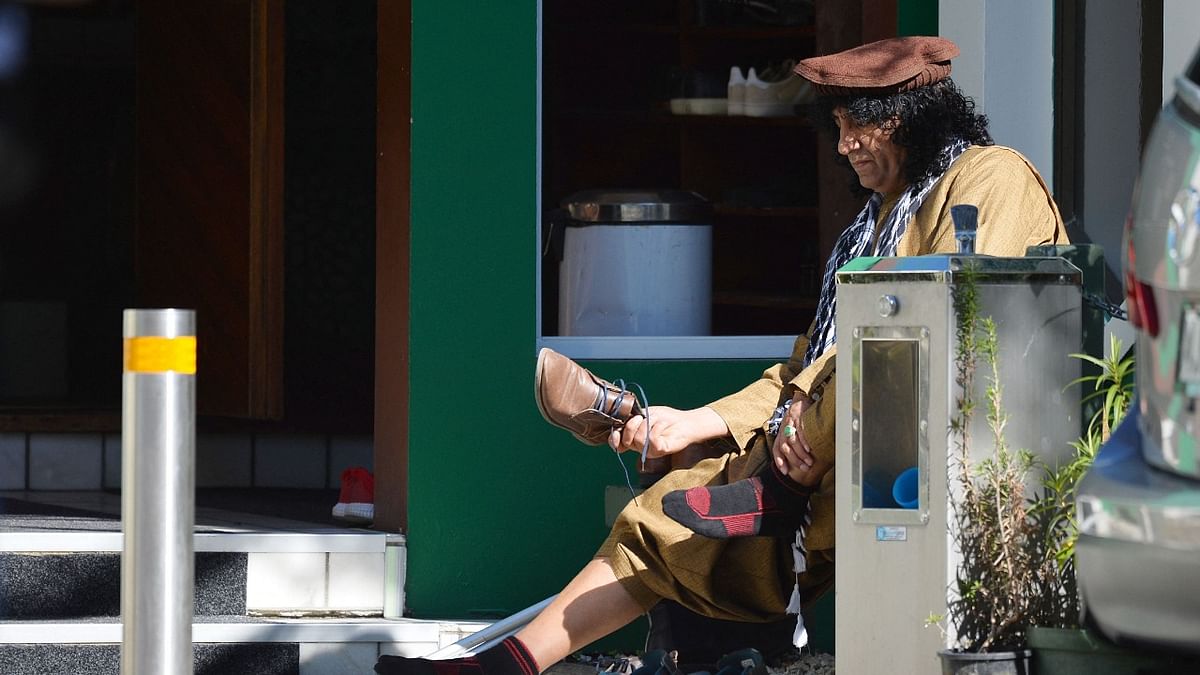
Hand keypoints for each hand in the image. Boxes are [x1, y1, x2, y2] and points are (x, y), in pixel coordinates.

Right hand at [609, 405, 728, 458]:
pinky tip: (663, 425)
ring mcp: (650, 451)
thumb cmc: (666, 418)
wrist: (685, 421)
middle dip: (632, 424)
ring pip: (638, 438)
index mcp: (634, 438)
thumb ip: (631, 419)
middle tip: (642, 417)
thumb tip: (620, 423)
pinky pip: (651, 439)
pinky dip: (657, 427)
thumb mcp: (645, 414)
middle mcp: (640, 447)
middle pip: (627, 439)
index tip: (616, 431)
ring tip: (657, 420)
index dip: (614, 439)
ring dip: (648, 423)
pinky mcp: (659, 451)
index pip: (618, 443)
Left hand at [771, 394, 814, 477]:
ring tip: (809, 462)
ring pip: (793, 441)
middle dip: (794, 460)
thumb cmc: (797, 418)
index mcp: (780, 433)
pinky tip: (810, 449)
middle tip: (804, 468)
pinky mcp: (799, 417)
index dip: (780, 461)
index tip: (785, 472)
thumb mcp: (790, 429)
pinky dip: (804, 441)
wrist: (800, 400)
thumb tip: (797, 458)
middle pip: (785, 448)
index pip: (777, 449)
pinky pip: (801, 431)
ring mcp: (791, 423)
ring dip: (801, 454)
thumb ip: (791, 442)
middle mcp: (784, 429)